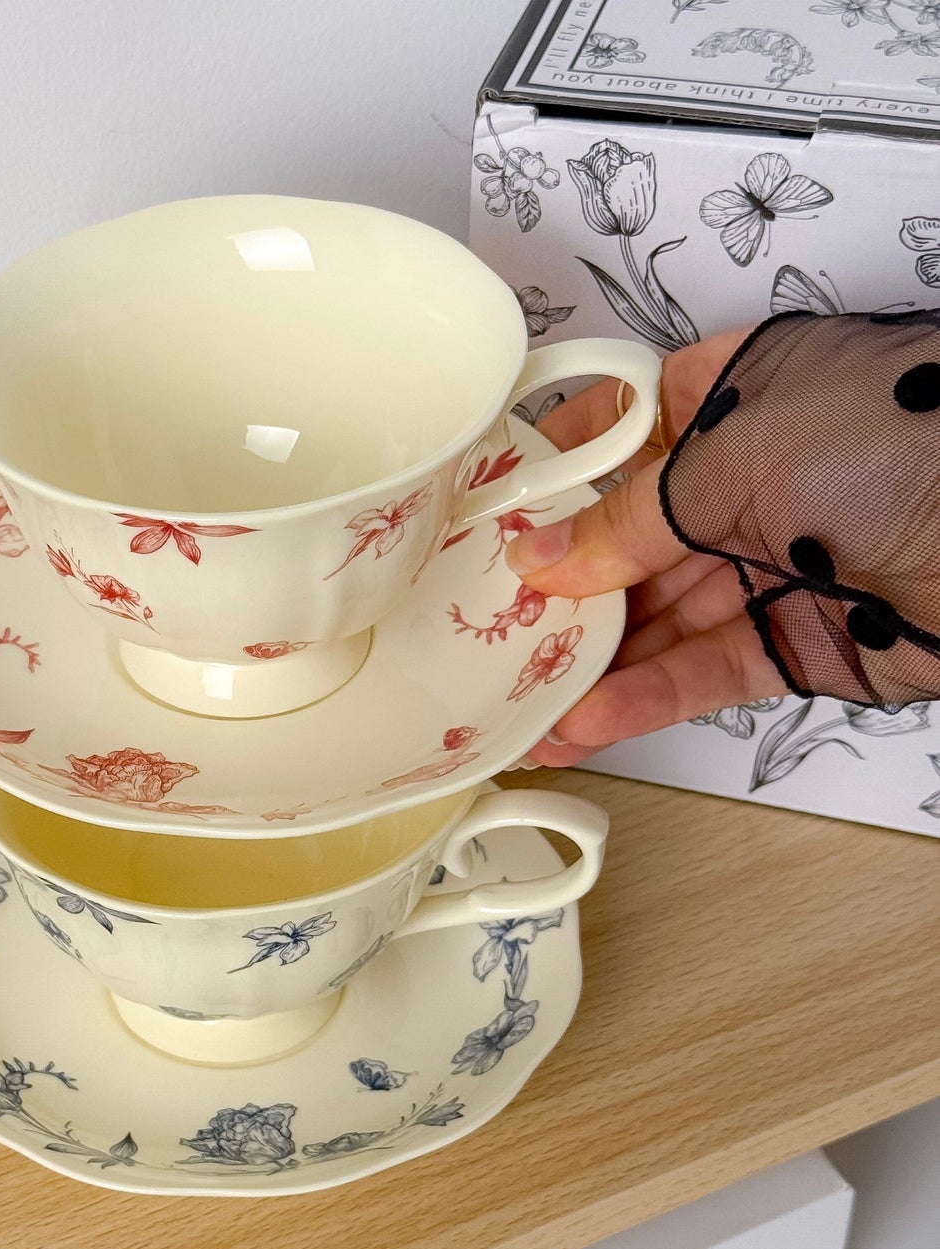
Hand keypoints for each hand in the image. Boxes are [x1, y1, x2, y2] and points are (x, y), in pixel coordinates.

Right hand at [511, 327, 786, 766]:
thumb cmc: (898, 440)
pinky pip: (703, 672)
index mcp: (733, 395)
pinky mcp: (796, 643)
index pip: (618, 430)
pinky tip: (577, 724)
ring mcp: (770, 564)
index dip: (550, 472)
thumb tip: (538, 561)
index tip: (482, 516)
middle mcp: (747, 478)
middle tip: (478, 626)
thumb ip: (625, 518)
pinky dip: (640, 699)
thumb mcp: (734, 459)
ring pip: (655, 616)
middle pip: (624, 537)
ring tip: (507, 696)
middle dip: (554, 584)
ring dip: (584, 658)